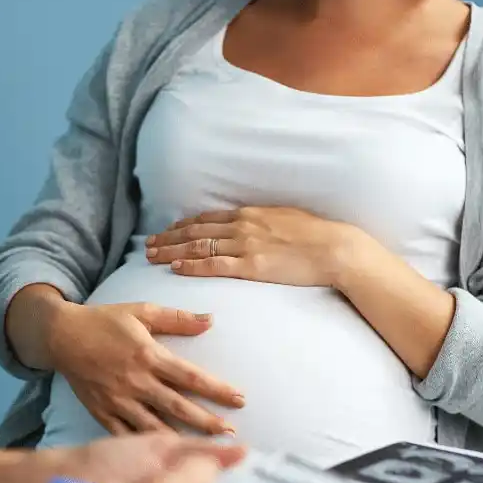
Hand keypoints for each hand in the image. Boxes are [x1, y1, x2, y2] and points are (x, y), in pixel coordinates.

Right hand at [46, 301, 244, 435]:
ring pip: (154, 426)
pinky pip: (126, 435)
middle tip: (230, 432)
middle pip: (178, 407)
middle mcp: (135, 381)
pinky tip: (164, 457)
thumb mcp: (142, 312)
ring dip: (182, 439)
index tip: (240, 399)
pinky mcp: (102, 413)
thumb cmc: (104, 321)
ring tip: (205, 451)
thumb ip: (177, 318)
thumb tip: (211, 320)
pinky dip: (145, 447)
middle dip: (207, 421)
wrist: (61, 336)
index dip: (218, 389)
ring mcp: (118, 400)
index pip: (191, 376)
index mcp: (148, 355)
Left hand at [146, 207, 359, 286]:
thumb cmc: (316, 234)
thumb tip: (253, 223)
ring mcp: (245, 246)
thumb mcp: (285, 217)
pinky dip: (192, 266)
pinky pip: (214, 266)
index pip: (206, 218)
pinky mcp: (251, 267)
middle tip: (149, 244)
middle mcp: (241, 226)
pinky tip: (176, 269)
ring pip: (198, 247)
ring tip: (153, 257)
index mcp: (249, 213)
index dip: (183, 225)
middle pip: (195, 231)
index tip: (167, 230)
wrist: (333, 247)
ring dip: (172, 252)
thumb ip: (263, 221)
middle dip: (169, 238)